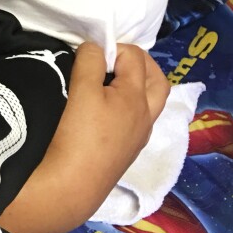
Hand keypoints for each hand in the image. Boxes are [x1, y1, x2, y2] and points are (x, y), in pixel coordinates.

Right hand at [0, 43, 168, 232]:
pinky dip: (129, 106)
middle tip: (117, 59)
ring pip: (151, 103)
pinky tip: (106, 111)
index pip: (135, 57)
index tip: (92, 54)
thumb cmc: (79, 134)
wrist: (73, 185)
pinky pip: (139, 120)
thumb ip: (91, 61)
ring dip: (138, 86)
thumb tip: (96, 48)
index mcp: (137, 97)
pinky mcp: (127, 153)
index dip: (114, 47)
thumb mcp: (82, 89)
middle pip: (158, 82)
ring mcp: (139, 138)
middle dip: (142, 64)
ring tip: (112, 82)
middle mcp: (146, 117)